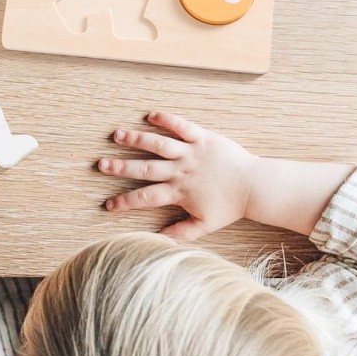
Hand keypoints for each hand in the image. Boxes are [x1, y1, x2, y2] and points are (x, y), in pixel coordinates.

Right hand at [98, 111, 258, 241]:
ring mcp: (191, 153)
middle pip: (145, 169)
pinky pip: (182, 126)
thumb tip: (160, 240)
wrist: (254, 186)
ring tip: (117, 135)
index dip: (125, 202)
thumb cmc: (230, 206)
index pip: (146, 198)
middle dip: (121, 167)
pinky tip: (150, 115)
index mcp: (179, 192)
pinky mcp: (202, 137)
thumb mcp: (205, 224)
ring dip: (136, 139)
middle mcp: (181, 171)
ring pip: (159, 144)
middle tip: (102, 164)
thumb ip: (182, 232)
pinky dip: (166, 119)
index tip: (108, 204)